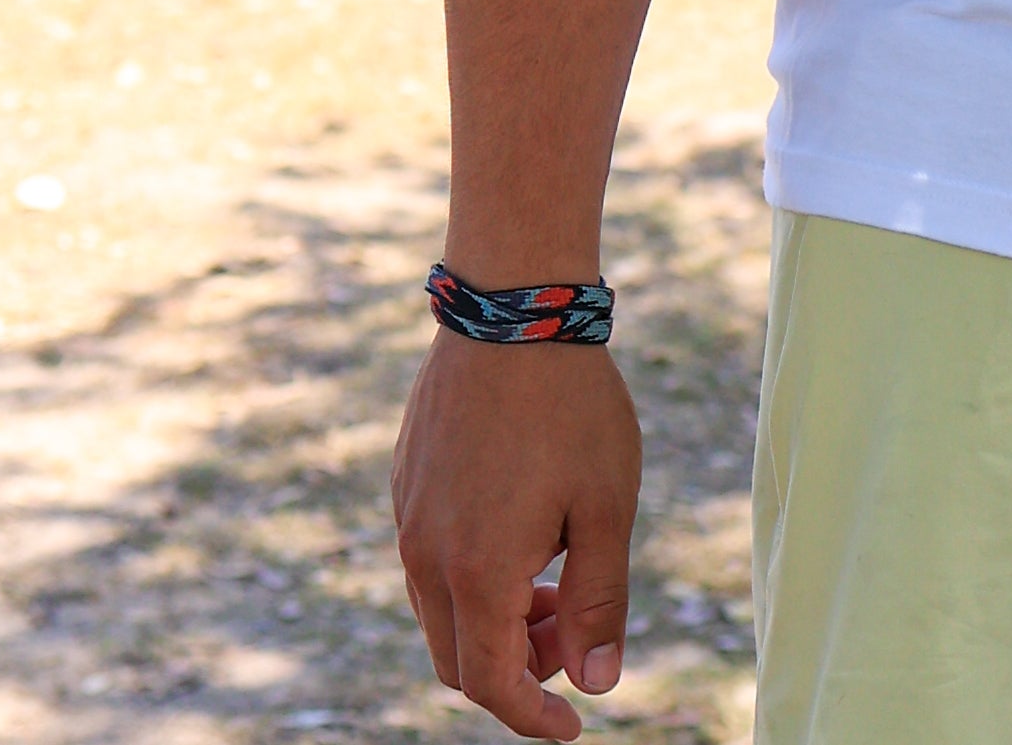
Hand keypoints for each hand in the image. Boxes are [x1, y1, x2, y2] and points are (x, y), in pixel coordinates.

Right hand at [394, 332, 641, 738]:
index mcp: (476, 573)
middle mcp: (425, 555)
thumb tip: (598, 683)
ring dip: (492, 620)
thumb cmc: (572, 406)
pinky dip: (471, 575)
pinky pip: (428, 558)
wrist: (514, 308)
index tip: (573, 724)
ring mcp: (407, 516)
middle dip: (514, 669)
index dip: (532, 715)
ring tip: (554, 580)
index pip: (491, 684)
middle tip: (571, 637)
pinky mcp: (405, 482)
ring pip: (438, 609)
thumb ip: (599, 603)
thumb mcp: (606, 508)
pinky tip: (523, 528)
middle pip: (457, 658)